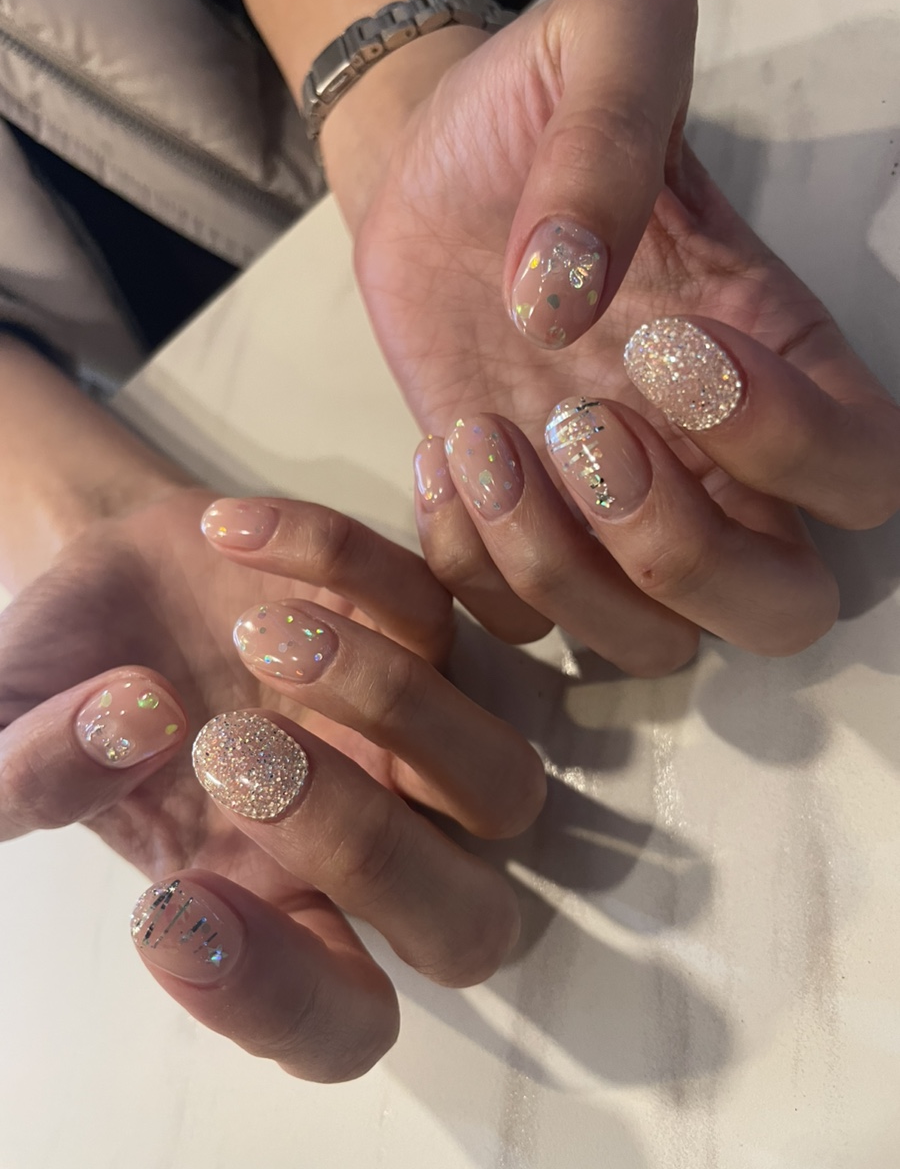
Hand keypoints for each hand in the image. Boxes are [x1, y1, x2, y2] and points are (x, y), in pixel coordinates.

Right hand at [0, 488, 543, 1079]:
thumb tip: (128, 728)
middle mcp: (368, 844)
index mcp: (272, 910)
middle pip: (469, 926)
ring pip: (503, 781)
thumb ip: (21, 777)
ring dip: (390, 707)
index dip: (275, 997)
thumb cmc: (64, 685)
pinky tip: (236, 532)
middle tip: (233, 750)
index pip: (336, 1023)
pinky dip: (350, 563)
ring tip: (253, 632)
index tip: (168, 904)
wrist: (115, 579)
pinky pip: (447, 607)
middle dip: (364, 850)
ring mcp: (413, 739)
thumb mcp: (5, 740)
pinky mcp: (419, 627)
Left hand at [336, 0, 899, 672]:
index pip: (866, 477)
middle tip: (582, 427)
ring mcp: (609, 511)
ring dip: (558, 566)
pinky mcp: (514, 528)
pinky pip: (519, 622)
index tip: (666, 340)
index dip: (785, 444)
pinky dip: (472, 566)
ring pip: (649, 645)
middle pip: (779, 611)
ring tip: (482, 436)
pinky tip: (441, 448)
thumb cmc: (531, 106)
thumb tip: (564, 297)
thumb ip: (612, 134)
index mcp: (775, 358)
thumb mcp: (602, 46)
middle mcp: (711, 462)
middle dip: (678, 550)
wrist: (428, 165)